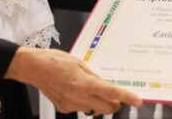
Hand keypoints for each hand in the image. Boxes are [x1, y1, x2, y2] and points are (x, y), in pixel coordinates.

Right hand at [5, 47, 141, 113]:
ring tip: (91, 88)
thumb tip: (106, 85)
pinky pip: (81, 108)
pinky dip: (84, 102)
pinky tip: (76, 90)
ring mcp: (71, 105)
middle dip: (114, 103)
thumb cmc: (55, 60)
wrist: (34, 68)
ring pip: (94, 110)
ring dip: (99, 102)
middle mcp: (79, 97)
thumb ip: (94, 76)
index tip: (138, 101)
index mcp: (85, 83)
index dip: (127, 97)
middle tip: (115, 94)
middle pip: (107, 108)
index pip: (112, 93)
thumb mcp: (80, 63)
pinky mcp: (64, 108)